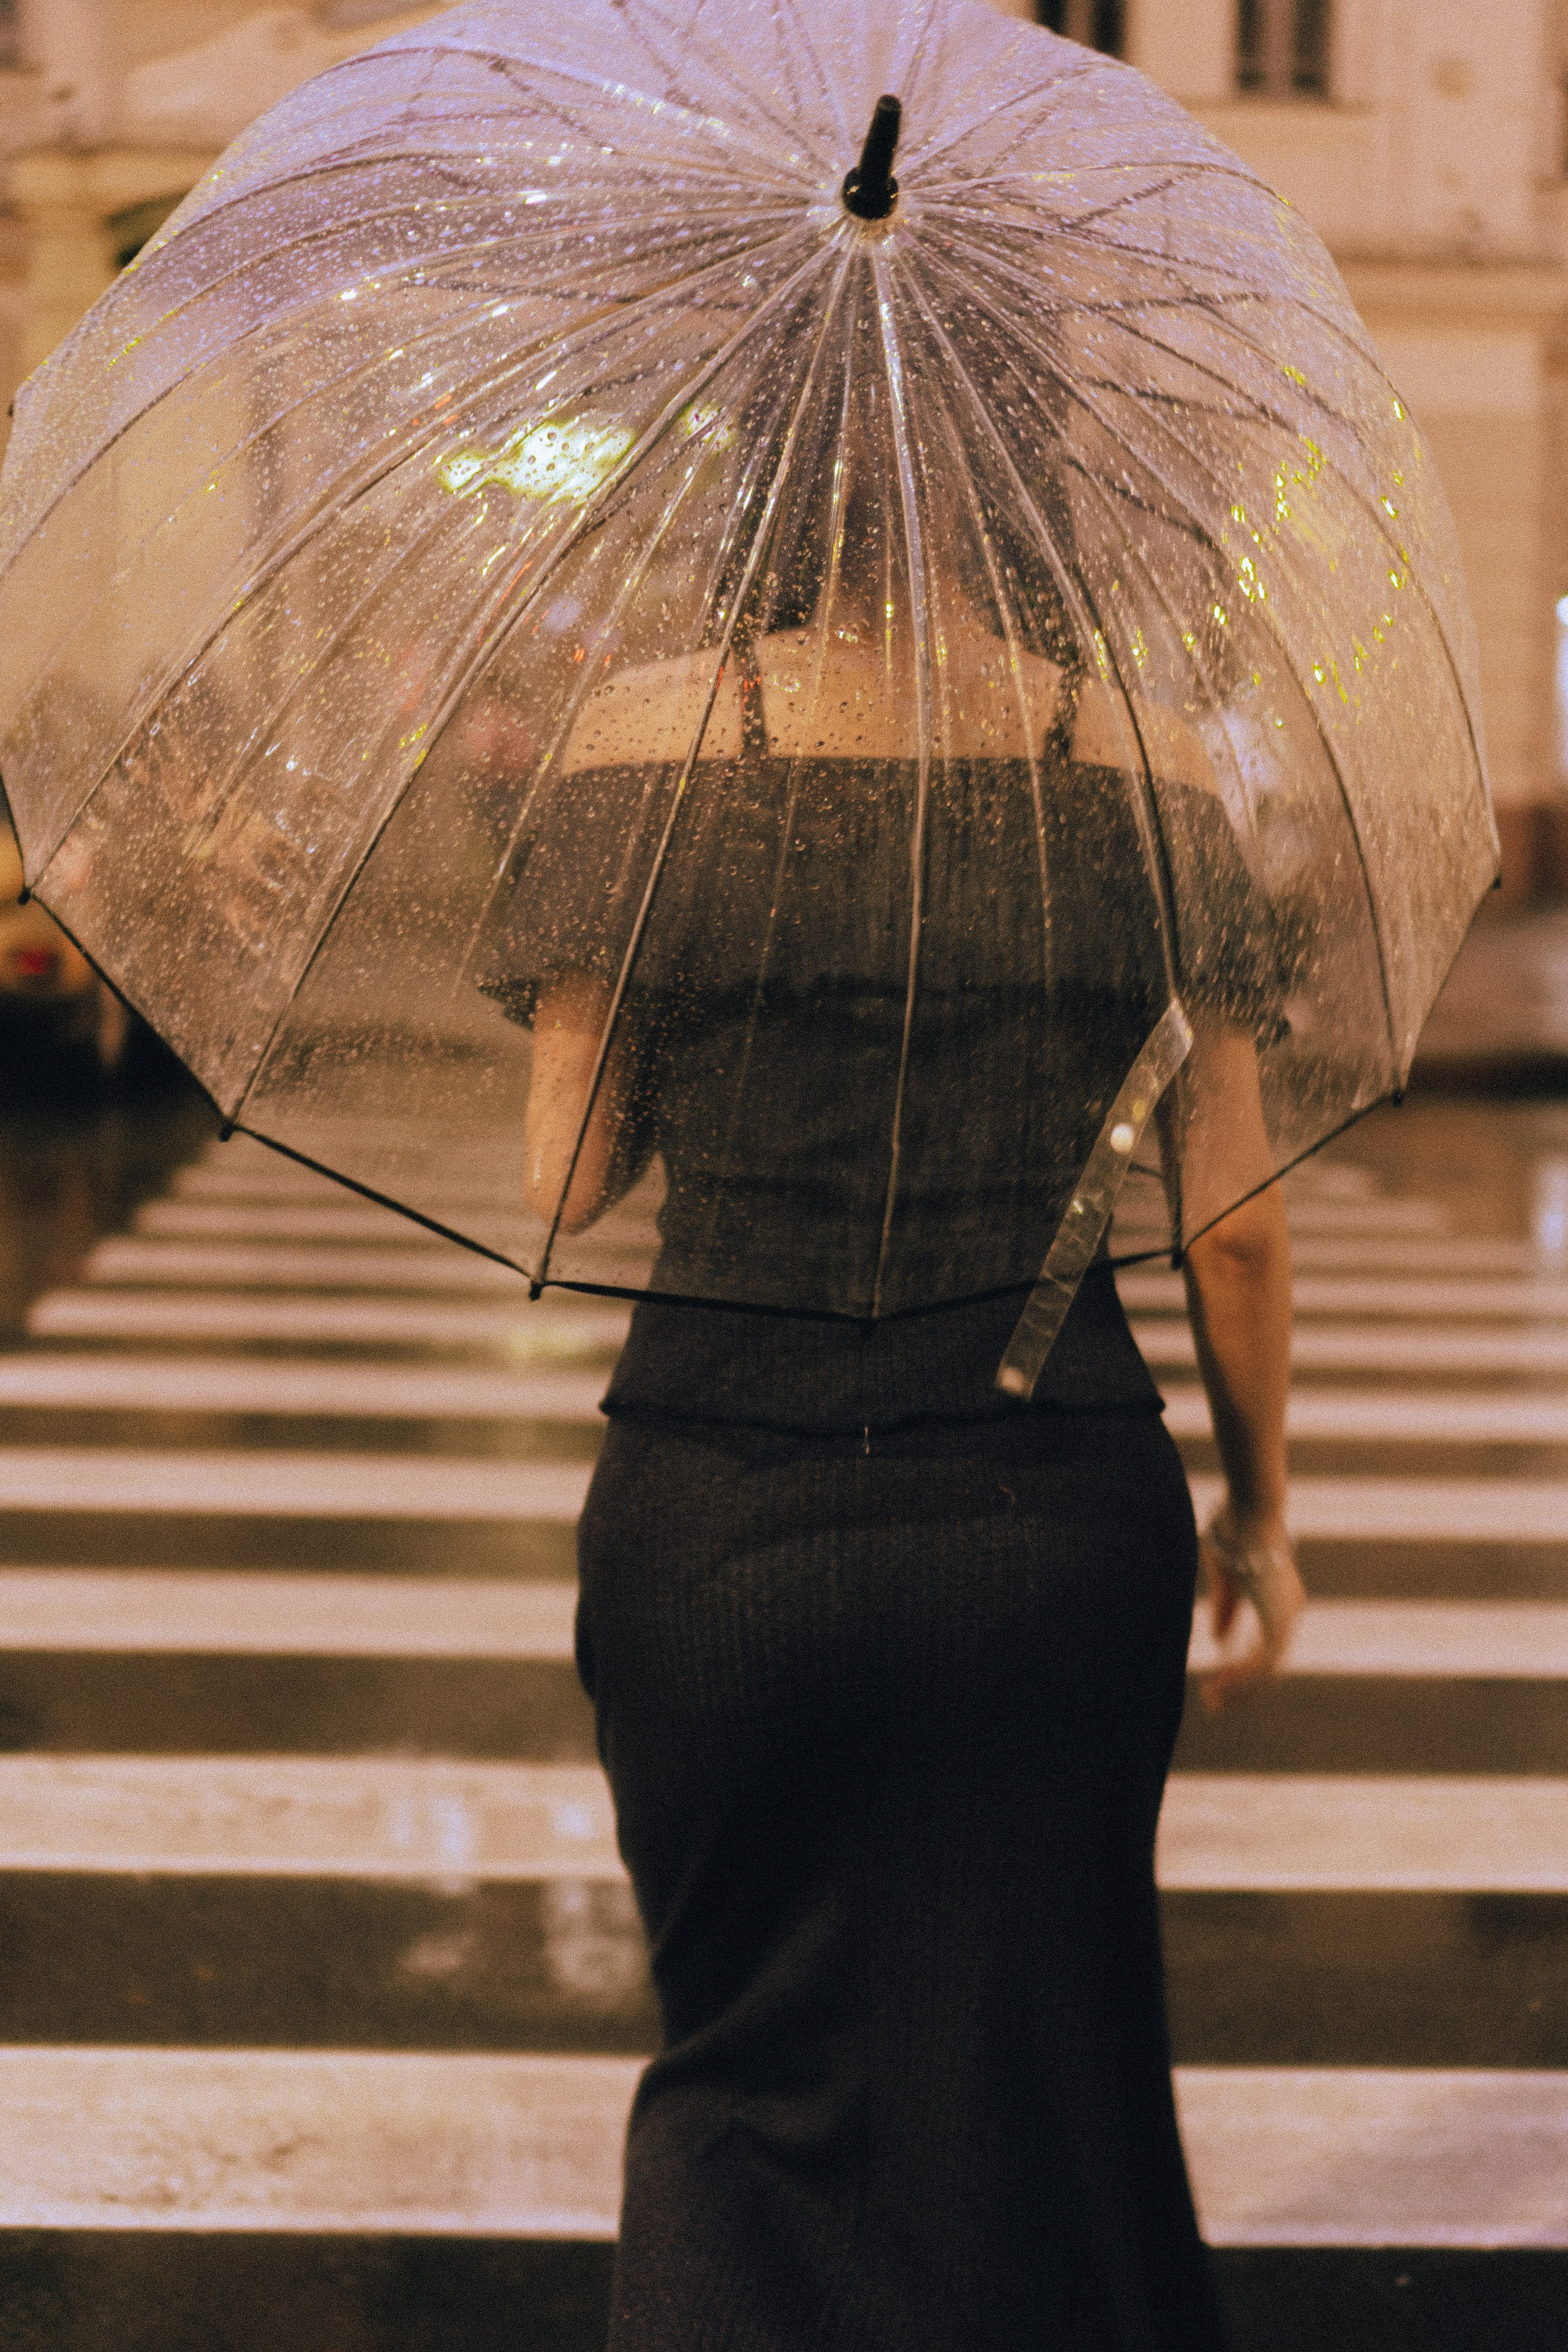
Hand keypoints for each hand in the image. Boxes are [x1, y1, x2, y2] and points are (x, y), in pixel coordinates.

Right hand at [1198, 1501, 1304, 1710]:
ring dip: (1239, 1687)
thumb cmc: (1236, 1529)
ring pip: (1266, 1669)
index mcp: (1278, 1601)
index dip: (1240, 1670)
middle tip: (1213, 1702)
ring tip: (1212, 1697)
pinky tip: (1220, 1682)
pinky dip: (1241, 1676)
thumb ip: (1225, 1608)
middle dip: (1240, 1688)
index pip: (1264, 1648)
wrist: (1251, 1508)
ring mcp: (1286, 1616)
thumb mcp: (1225, 1575)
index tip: (1215, 1683)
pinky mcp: (1278, 1618)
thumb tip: (1219, 1642)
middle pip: (1269, 1666)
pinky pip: (1262, 1660)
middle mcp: (1288, 1612)